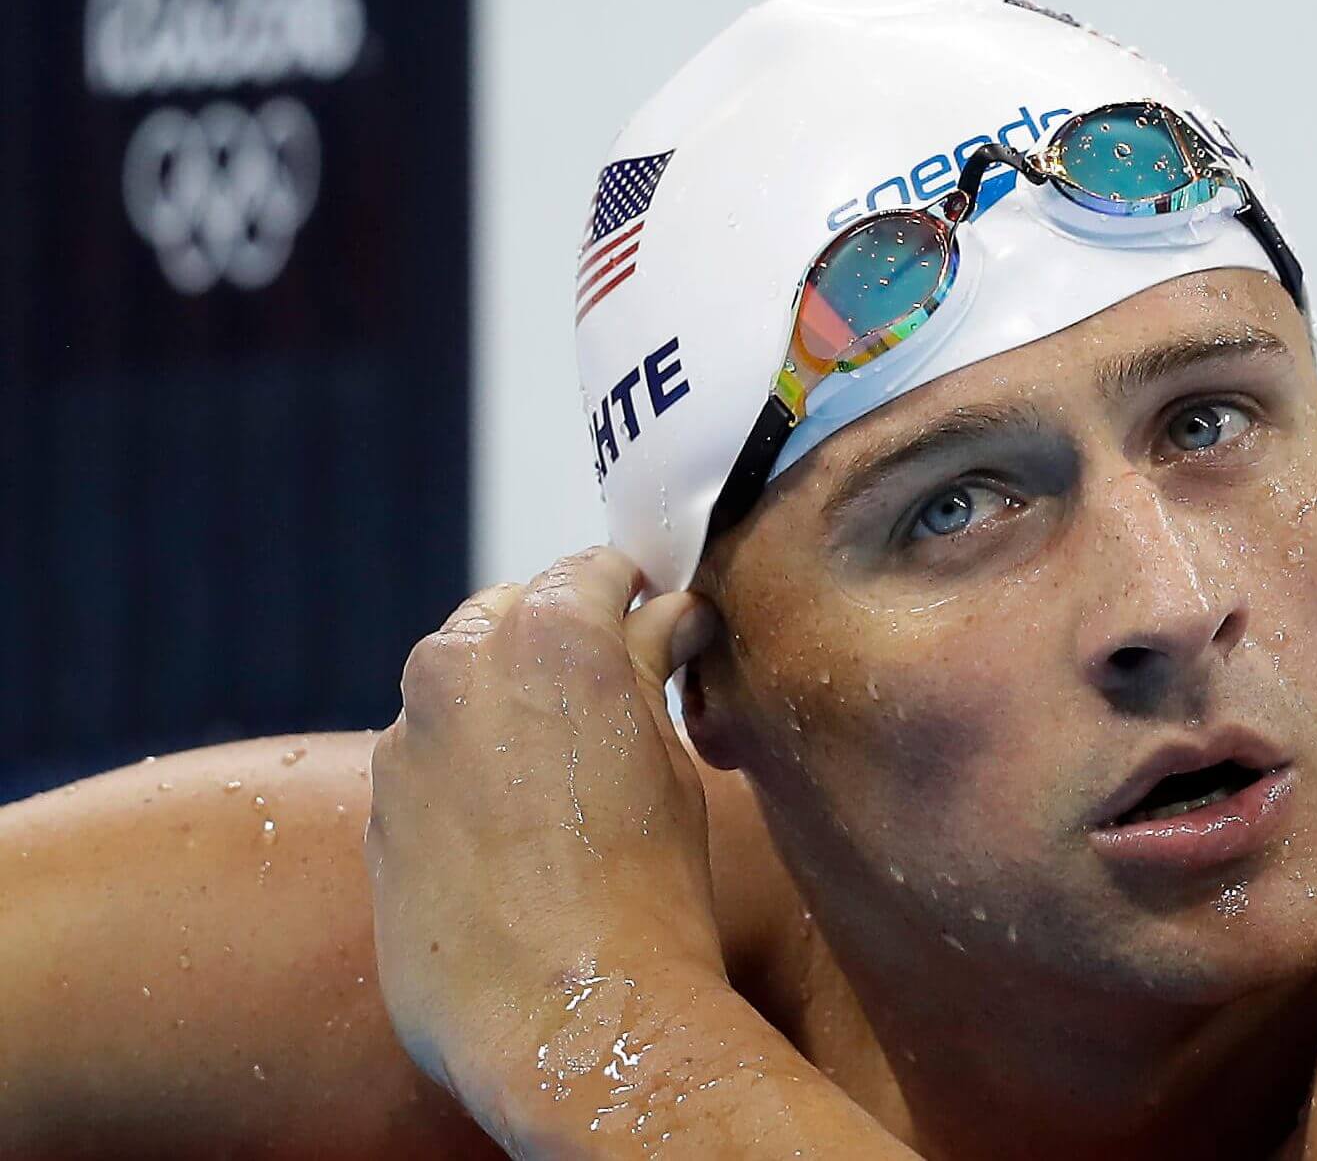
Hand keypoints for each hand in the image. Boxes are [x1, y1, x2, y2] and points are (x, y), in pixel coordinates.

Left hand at [365, 547, 722, 1122]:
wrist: (566, 1017)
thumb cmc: (643, 892)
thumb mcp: (671, 760)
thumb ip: (649, 669)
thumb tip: (663, 620)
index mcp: (546, 634)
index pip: (590, 570)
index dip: (632, 592)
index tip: (654, 622)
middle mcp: (456, 669)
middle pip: (508, 616)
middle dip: (558, 643)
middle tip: (615, 699)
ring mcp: (404, 742)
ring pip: (459, 691)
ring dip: (506, 710)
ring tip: (566, 781)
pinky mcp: (374, 812)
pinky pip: (428, 763)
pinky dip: (468, 775)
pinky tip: (519, 838)